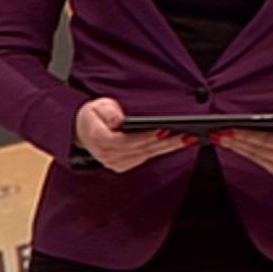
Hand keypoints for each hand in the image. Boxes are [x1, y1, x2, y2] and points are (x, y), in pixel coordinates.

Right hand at [75, 97, 192, 172]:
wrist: (82, 131)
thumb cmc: (93, 116)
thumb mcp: (97, 106)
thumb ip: (107, 112)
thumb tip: (118, 121)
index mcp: (99, 140)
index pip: (125, 142)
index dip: (146, 137)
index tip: (165, 129)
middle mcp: (107, 156)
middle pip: (142, 150)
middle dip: (166, 143)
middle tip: (188, 135)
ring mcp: (116, 163)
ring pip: (147, 155)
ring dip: (169, 147)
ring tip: (190, 138)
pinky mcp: (124, 165)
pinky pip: (146, 157)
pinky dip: (162, 150)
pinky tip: (178, 142)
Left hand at [215, 71, 272, 182]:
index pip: (265, 140)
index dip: (244, 135)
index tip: (227, 129)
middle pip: (256, 150)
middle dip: (234, 141)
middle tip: (215, 133)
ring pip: (256, 158)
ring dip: (237, 148)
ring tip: (219, 138)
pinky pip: (261, 163)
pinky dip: (248, 154)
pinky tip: (235, 145)